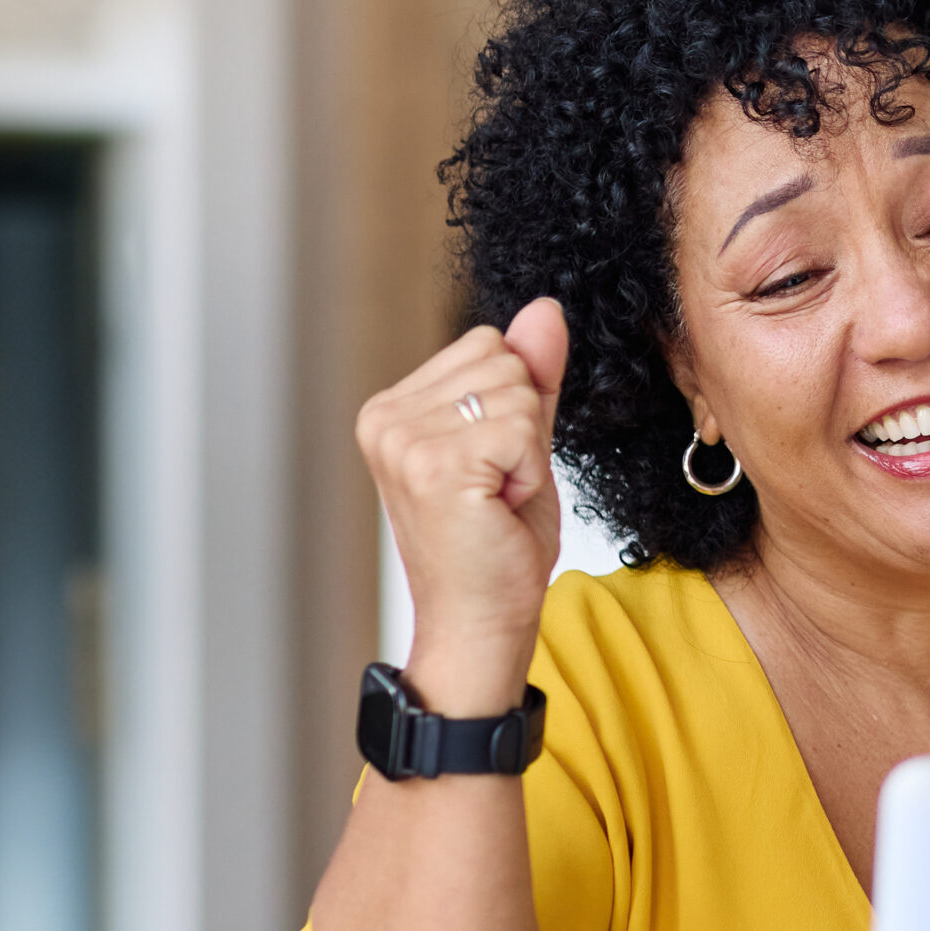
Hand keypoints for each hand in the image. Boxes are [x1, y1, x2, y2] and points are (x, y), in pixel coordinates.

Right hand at [356, 297, 568, 714]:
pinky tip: (498, 507)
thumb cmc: (496, 546)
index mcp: (392, 407)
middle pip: (502, 358)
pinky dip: (529, 471)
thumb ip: (531, 378)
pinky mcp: (434, 464)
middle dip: (523, 426)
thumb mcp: (521, 445)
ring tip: (495, 499)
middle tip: (496, 488)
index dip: (514, 407)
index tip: (491, 467)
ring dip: (527, 452)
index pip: (487, 344)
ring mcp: (403, 439)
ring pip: (516, 390)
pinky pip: (522, 427)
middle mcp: (385, 417)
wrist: (481, 623)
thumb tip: (544, 308)